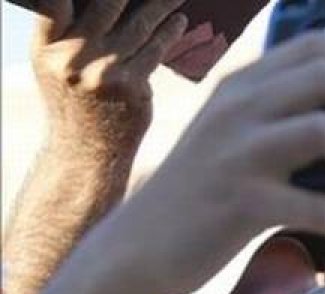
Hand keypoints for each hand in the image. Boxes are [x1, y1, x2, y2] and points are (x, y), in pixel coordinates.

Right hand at [32, 0, 187, 151]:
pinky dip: (170, 32)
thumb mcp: (55, 66)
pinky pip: (155, 49)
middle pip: (106, 5)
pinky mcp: (130, 85)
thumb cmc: (75, 100)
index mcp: (47, 48)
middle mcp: (71, 57)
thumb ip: (68, 32)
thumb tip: (113, 3)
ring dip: (161, 5)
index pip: (52, 4)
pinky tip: (180, 21)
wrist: (87, 150)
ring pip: (138, 25)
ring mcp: (102, 71)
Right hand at [101, 32, 324, 293]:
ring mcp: (238, 154)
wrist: (143, 245)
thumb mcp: (233, 135)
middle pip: (324, 78)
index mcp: (240, 87)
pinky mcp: (242, 203)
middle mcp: (237, 110)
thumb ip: (281, 112)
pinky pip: (315, 206)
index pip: (310, 48)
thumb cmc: (206, 190)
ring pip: (324, 131)